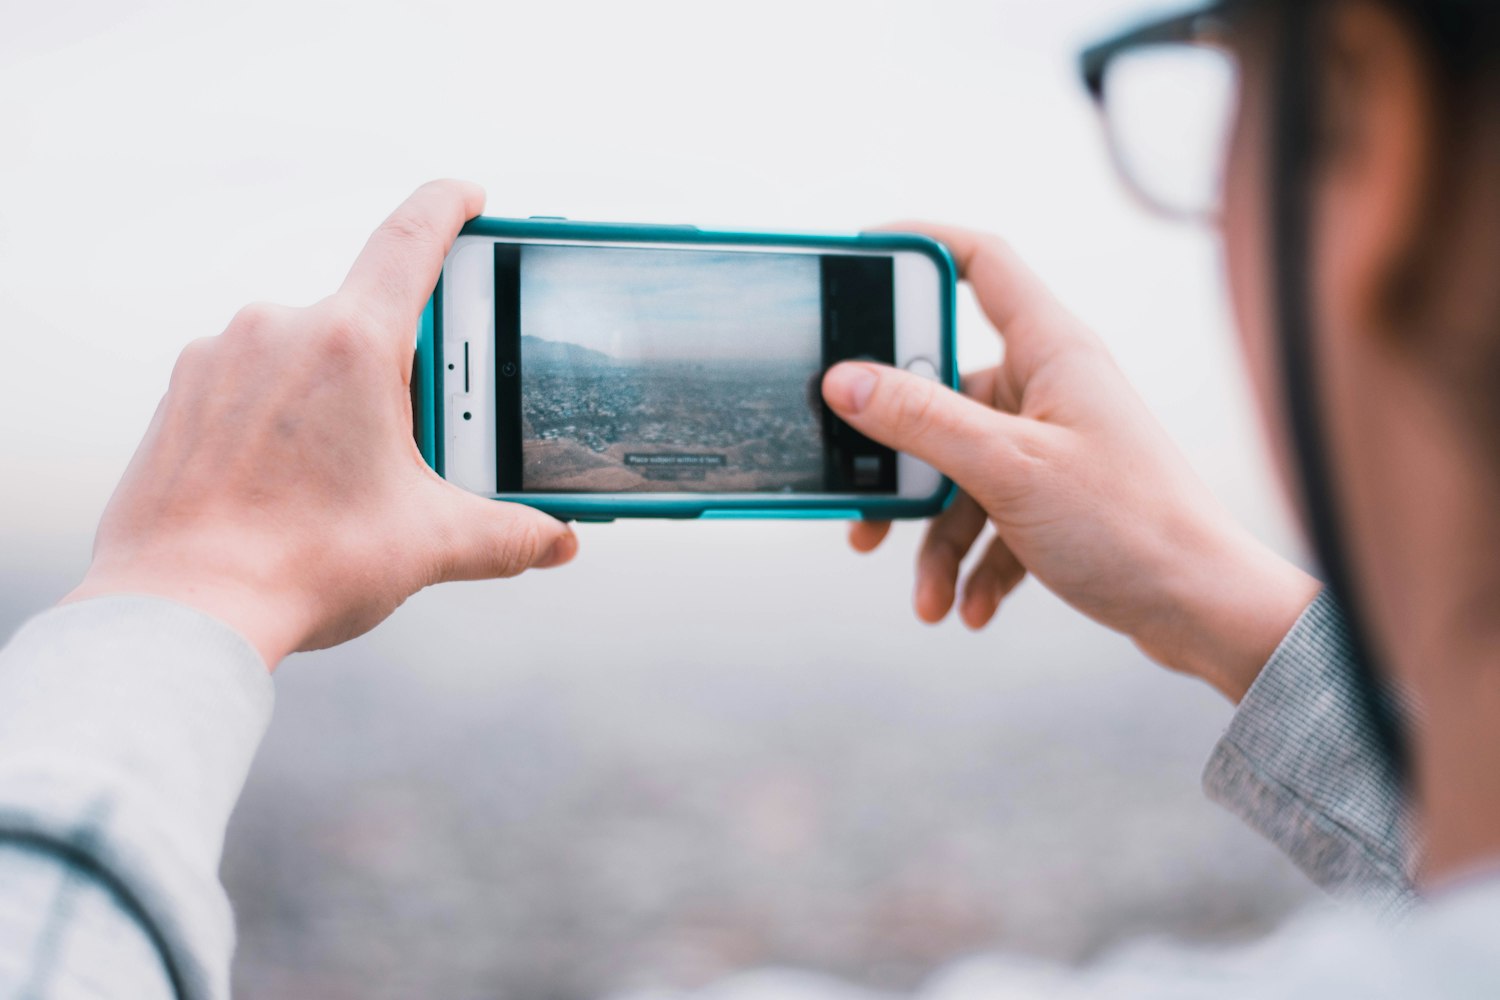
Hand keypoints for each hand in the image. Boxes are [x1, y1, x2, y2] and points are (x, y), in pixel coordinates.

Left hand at [63, 181, 576, 668]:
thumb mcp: (429, 544)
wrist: (179, 611)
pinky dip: (286, 413)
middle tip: (425, 437)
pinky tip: (295, 480)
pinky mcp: (182, 393)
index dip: (450, 207)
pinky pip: (254, 380)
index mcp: (350, 343)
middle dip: (407, 367)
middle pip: (369, 317)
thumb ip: (509, 534)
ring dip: (343, 393)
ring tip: (353, 478)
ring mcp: (220, 357)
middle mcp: (279, 328)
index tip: (468, 196)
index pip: (412, 238)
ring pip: (308, 351)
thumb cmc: (299, 565)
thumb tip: (558, 540)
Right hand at [821, 224, 1316, 701]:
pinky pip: (990, 521)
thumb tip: (846, 381)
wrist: (1204, 610)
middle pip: (944, 396)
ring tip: (927, 592)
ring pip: (960, 474)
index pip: (981, 263)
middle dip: (902, 459)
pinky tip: (968, 607)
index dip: (921, 246)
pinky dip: (973, 564)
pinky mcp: (1055, 500)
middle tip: (866, 495)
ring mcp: (1052, 446)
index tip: (861, 260)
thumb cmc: (1131, 526)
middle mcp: (1050, 389)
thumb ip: (920, 420)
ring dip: (936, 539)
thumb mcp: (1007, 469)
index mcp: (1051, 351)